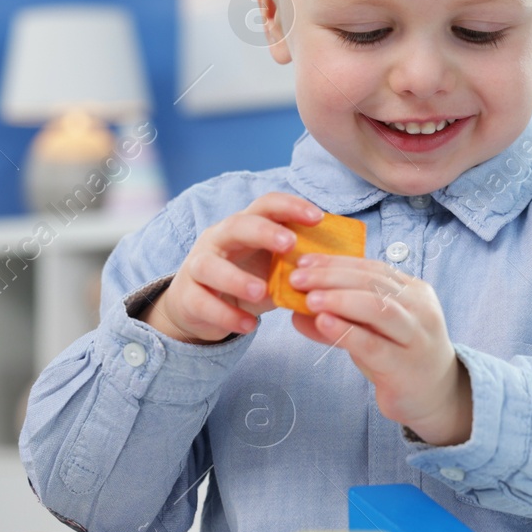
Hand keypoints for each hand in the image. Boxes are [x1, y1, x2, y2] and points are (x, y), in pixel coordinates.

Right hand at [144, 191, 322, 344]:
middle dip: (263, 232)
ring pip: (209, 266)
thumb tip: (344, 262)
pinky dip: (226, 315)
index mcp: (245, 226)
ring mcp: (198, 266)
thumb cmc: (246, 278)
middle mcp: (219, 239)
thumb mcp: (273, 267)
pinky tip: (248, 326)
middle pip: (236, 226)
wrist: (200, 305)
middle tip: (289, 244)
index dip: (291, 206)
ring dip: (236, 278)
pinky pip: (202, 303)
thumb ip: (298, 261)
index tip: (318, 217)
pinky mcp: (187, 295)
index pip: (266, 205)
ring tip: (262, 292)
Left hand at [287, 254, 472, 445]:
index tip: (304, 262)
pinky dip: (345, 331)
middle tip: (298, 278)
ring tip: (309, 299)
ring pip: (377, 308)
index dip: (336, 263)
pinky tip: (323, 323)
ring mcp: (416, 337)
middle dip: (332, 277)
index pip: (372, 268)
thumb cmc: (399, 356)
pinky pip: (373, 344)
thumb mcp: (373, 331)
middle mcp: (419, 309)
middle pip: (373, 283)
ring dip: (339, 300)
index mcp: (414, 291)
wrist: (434, 396)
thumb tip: (296, 310)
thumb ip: (340, 319)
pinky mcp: (405, 367)